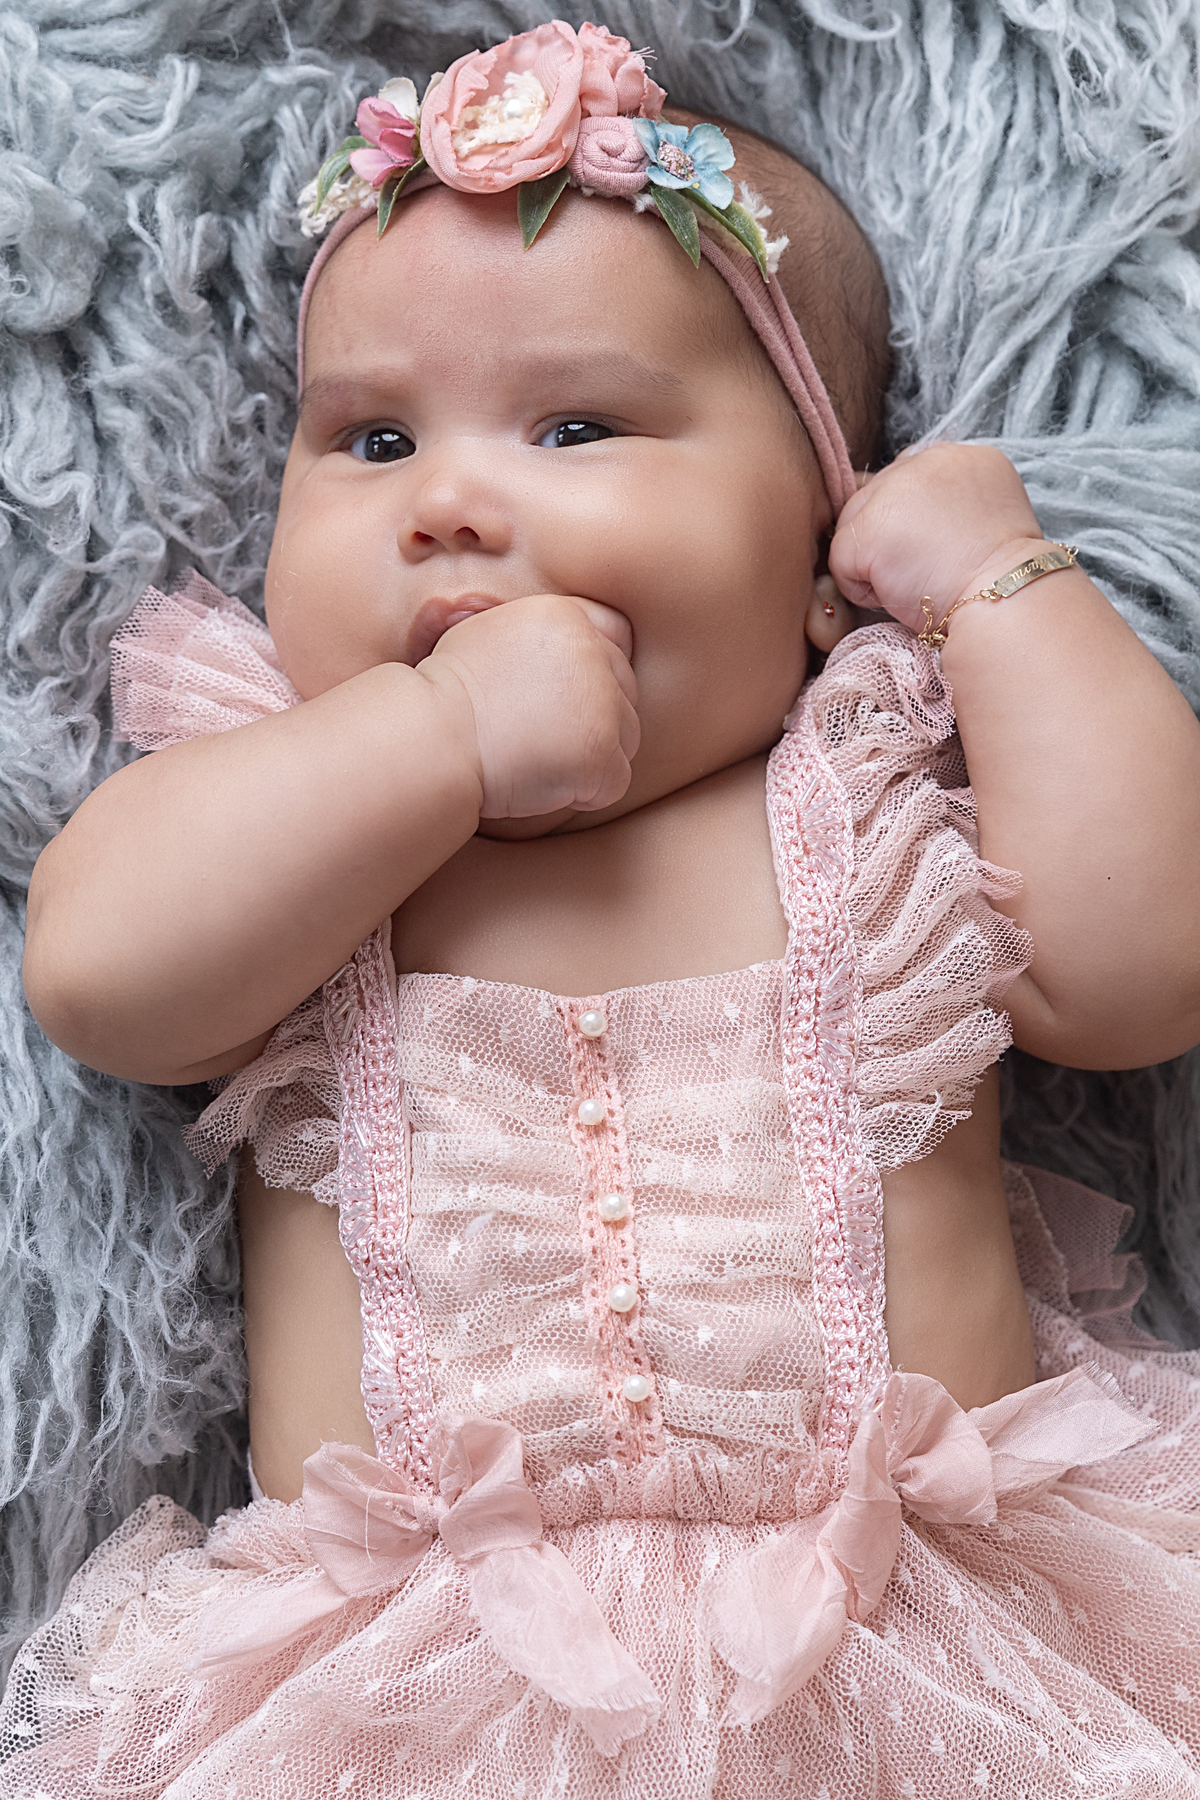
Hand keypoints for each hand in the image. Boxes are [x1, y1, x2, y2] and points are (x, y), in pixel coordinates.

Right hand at [418, 595, 639, 817]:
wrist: (429, 739)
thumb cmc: (444, 699)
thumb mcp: (487, 637)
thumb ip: (536, 638)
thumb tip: (571, 647)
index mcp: (564, 617)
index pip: (616, 638)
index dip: (596, 674)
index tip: (559, 698)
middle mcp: (591, 651)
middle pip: (625, 692)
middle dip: (592, 719)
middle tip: (537, 735)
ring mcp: (601, 702)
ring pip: (626, 738)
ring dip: (589, 756)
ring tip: (533, 756)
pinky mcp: (601, 752)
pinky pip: (614, 782)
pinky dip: (584, 793)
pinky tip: (539, 781)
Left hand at [829, 444, 1045, 632]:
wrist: (1004, 602)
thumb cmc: (998, 579)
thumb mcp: (985, 521)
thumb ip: (947, 505)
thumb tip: (906, 517)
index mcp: (964, 458)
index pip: (910, 477)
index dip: (913, 521)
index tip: (938, 550)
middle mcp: (927, 460)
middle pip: (877, 496)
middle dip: (893, 538)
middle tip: (931, 568)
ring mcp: (894, 490)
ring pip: (855, 526)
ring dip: (877, 562)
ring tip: (917, 580)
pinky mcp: (869, 528)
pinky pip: (841, 561)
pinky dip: (861, 588)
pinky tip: (898, 592)